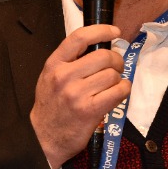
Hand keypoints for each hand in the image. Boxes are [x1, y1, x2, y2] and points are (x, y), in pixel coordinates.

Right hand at [30, 24, 128, 168]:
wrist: (43, 138)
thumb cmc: (51, 105)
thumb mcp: (50, 76)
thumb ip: (70, 60)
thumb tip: (100, 46)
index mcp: (54, 64)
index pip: (79, 37)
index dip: (101, 30)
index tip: (114, 32)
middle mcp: (64, 76)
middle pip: (103, 56)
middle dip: (116, 60)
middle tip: (116, 67)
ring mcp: (76, 94)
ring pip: (112, 75)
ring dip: (119, 78)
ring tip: (113, 84)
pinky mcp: (89, 110)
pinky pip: (118, 92)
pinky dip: (124, 90)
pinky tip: (118, 92)